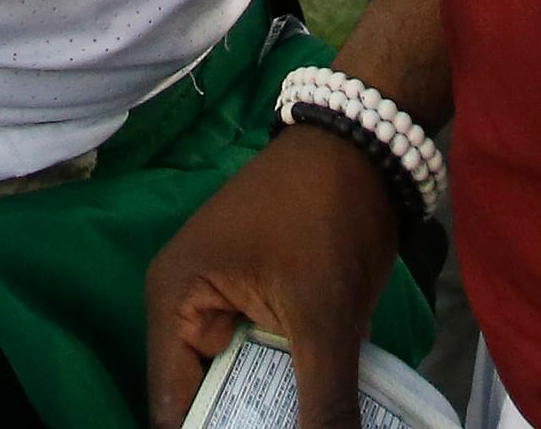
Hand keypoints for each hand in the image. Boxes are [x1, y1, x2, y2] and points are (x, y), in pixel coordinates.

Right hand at [144, 126, 404, 428]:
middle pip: (203, 396)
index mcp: (175, 300)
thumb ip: (324, 400)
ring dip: (269, 409)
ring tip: (305, 426)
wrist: (367, 140)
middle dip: (242, 423)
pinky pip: (261, 355)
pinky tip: (312, 413)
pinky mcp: (256, 293)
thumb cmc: (327, 216)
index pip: (173, 406)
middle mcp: (185, 303)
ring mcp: (221, 296)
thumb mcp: (326, 316)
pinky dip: (285, 383)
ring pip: (238, 379)